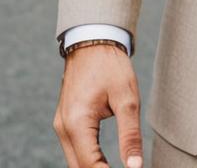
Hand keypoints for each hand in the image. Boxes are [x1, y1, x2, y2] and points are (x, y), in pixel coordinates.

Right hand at [53, 44, 143, 167]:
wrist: (93, 41)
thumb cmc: (111, 66)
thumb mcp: (127, 98)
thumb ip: (130, 135)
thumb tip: (135, 166)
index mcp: (77, 122)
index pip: (91, 166)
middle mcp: (63, 127)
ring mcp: (61, 125)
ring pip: (74, 161)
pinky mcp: (65, 121)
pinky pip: (74, 149)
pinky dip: (87, 159)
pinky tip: (103, 163)